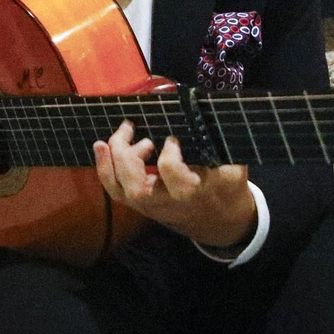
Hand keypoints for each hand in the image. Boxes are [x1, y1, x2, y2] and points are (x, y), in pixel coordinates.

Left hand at [92, 121, 255, 250]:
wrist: (221, 221)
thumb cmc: (227, 188)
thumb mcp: (232, 166)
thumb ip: (218, 143)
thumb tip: (201, 112)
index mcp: (191, 191)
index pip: (170, 171)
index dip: (168, 150)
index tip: (172, 138)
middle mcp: (166, 202)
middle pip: (136, 186)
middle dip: (127, 154)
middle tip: (133, 128)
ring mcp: (150, 206)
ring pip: (121, 190)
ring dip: (108, 162)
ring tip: (111, 136)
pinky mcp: (141, 204)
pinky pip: (116, 191)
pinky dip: (104, 170)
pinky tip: (101, 147)